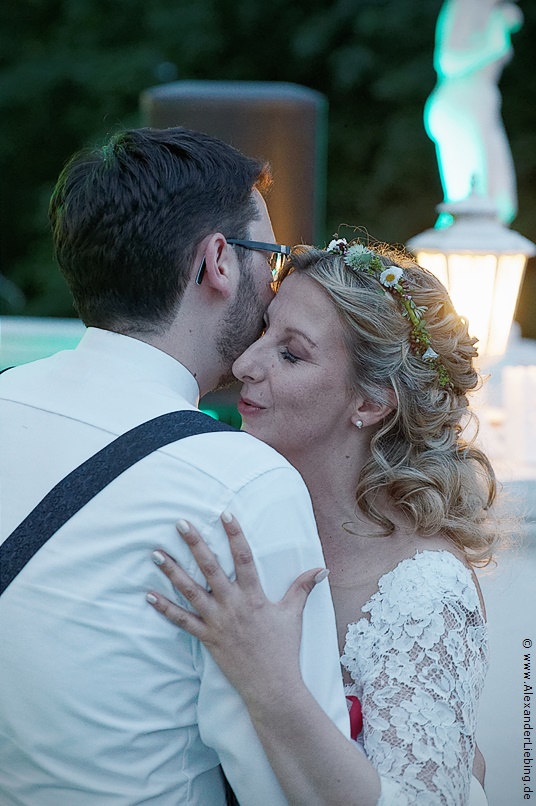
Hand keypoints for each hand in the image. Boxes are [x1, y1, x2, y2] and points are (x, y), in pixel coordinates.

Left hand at [147, 512, 328, 706]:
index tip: (225, 514)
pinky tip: (149, 595)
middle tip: (180, 523)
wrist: (272, 686)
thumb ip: (303, 588)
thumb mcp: (294, 615)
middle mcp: (233, 605)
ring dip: (172, 571)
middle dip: (195, 544)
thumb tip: (323, 569)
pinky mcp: (206, 638)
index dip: (234, 534)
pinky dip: (164, 608)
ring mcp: (217, 621)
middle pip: (210, 568)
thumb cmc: (284, 650)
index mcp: (254, 596)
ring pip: (190, 591)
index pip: (244, 557)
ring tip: (156, 553)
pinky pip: (181, 621)